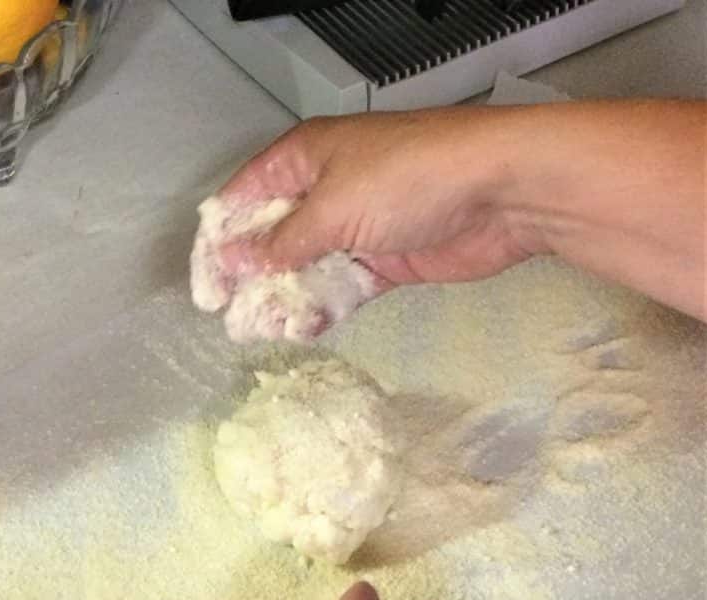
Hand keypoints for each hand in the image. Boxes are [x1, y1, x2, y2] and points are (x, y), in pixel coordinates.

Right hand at [218, 101, 706, 320]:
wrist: (501, 192)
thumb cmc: (408, 179)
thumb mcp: (332, 207)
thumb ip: (280, 242)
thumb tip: (230, 260)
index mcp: (303, 159)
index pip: (242, 201)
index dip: (218, 244)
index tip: (205, 288)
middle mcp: (323, 191)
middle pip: (271, 240)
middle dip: (249, 279)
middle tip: (231, 319)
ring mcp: (354, 228)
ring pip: (304, 269)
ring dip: (283, 299)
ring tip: (263, 333)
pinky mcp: (383, 260)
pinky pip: (341, 287)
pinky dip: (322, 308)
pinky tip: (302, 330)